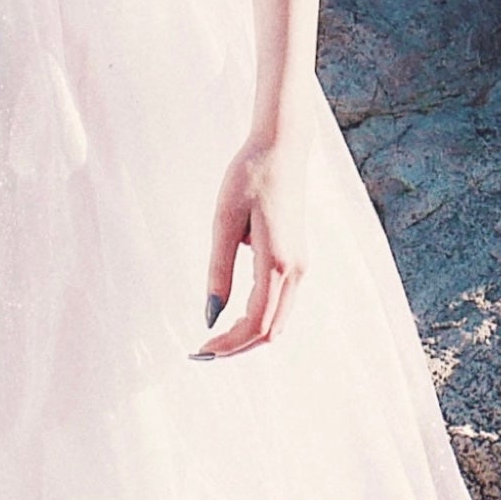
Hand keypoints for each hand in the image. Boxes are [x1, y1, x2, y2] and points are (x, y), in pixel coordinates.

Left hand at [195, 136, 304, 357]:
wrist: (282, 148)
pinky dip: (259, 319)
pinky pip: (281, 304)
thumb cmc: (249, 177)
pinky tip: (234, 316)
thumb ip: (218, 270)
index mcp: (276, 263)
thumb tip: (211, 314)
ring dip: (249, 335)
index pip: (255, 323)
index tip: (200, 350)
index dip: (229, 344)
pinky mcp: (297, 259)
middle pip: (270, 330)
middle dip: (238, 347)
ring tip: (215, 338)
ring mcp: (300, 265)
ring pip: (278, 320)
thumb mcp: (224, 221)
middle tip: (202, 351)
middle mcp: (295, 270)